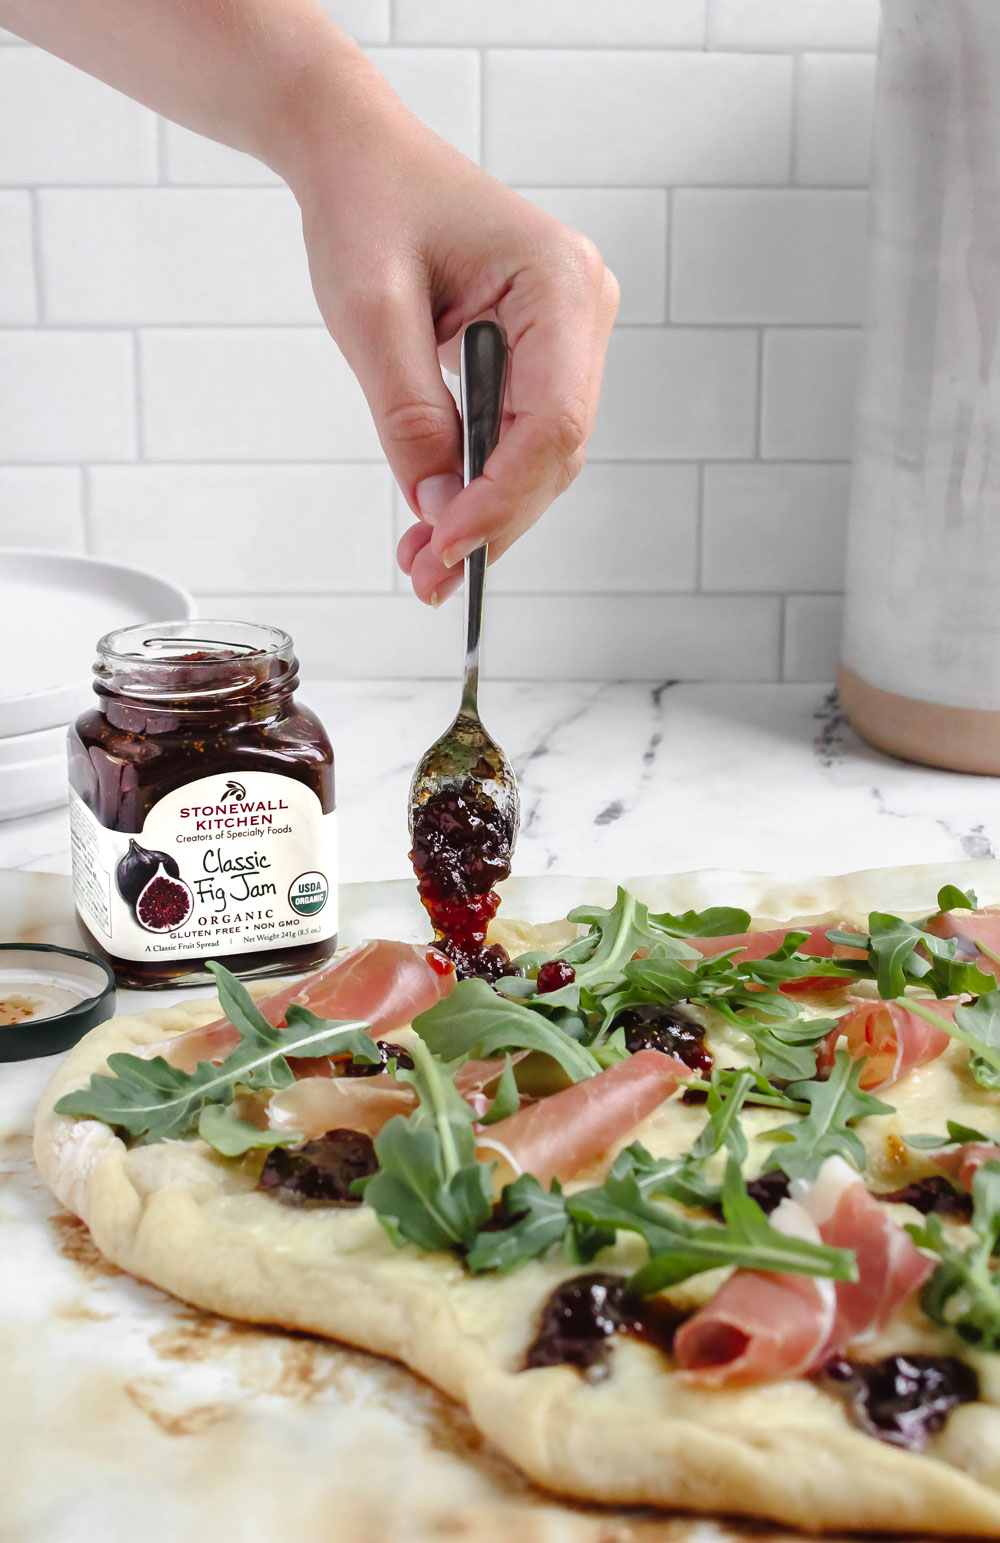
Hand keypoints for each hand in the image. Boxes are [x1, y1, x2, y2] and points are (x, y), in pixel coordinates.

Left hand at [288, 97, 618, 605]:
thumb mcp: (369, 312)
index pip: (552, 421)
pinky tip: (439, 519)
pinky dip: (480, 483)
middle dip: (491, 521)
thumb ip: (409, 415)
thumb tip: (436, 509)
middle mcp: (583, 308)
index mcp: (559, 280)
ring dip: (485, 513)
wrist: (359, 155)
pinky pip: (520, 435)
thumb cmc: (366, 203)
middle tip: (426, 576)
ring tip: (423, 560)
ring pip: (540, 455)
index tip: (445, 549)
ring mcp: (570, 333)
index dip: (502, 499)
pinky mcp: (542, 353)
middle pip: (554, 451)